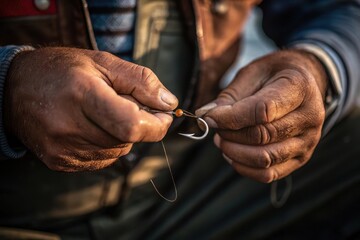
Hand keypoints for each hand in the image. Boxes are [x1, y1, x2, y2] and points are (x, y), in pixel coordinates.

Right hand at [4, 47, 177, 170]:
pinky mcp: (61, 162)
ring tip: (105, 112)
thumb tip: (169, 104)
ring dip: (124, 134)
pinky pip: (103, 159)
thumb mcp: (104, 62)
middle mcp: (69, 127)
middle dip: (141, 125)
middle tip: (129, 105)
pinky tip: (94, 126)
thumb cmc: (62, 71)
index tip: (164, 114)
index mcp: (82, 95)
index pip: (132, 126)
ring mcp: (63, 149)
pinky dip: (108, 144)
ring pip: (118, 151)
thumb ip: (141, 81)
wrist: (15, 90)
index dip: (156, 124)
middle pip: (127, 140)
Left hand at [196, 50, 327, 182]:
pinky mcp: (301, 158)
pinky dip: (244, 167)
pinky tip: (233, 154)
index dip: (230, 117)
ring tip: (222, 139)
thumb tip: (206, 116)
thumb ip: (230, 96)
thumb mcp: (252, 73)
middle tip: (215, 127)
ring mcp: (308, 141)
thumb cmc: (274, 76)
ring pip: (265, 158)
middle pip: (262, 136)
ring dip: (235, 152)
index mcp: (299, 88)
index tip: (209, 117)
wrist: (303, 84)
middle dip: (230, 134)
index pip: (262, 110)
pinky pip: (270, 174)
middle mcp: (310, 117)